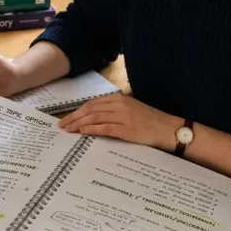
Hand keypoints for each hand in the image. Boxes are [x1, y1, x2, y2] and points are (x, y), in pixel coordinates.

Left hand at [58, 93, 183, 151]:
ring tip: (68, 130)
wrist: (168, 129)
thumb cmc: (150, 121)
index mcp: (120, 99)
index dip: (78, 110)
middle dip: (74, 117)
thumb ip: (115, 110)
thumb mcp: (131, 110)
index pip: (93, 103)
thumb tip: (95, 117)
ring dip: (79, 124)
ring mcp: (123, 116)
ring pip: (95, 117)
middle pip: (90, 109)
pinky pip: (105, 128)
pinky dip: (92, 129)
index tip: (67, 117)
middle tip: (62, 125)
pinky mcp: (126, 129)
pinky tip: (83, 132)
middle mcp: (120, 105)